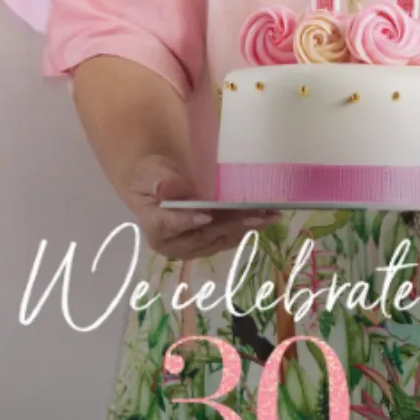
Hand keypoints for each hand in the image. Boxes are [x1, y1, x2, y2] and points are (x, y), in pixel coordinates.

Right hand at [124, 154, 277, 259]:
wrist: (157, 187)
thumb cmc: (151, 177)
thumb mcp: (151, 172)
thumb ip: (161, 181)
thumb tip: (164, 188)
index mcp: (154, 225)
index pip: (170, 224)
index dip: (187, 221)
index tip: (206, 216)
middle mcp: (173, 244)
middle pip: (203, 235)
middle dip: (232, 224)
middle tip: (256, 215)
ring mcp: (192, 247)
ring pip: (220, 239)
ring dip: (246, 228)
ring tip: (269, 216)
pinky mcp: (207, 245)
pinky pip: (228, 238)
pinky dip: (246, 228)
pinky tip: (265, 219)